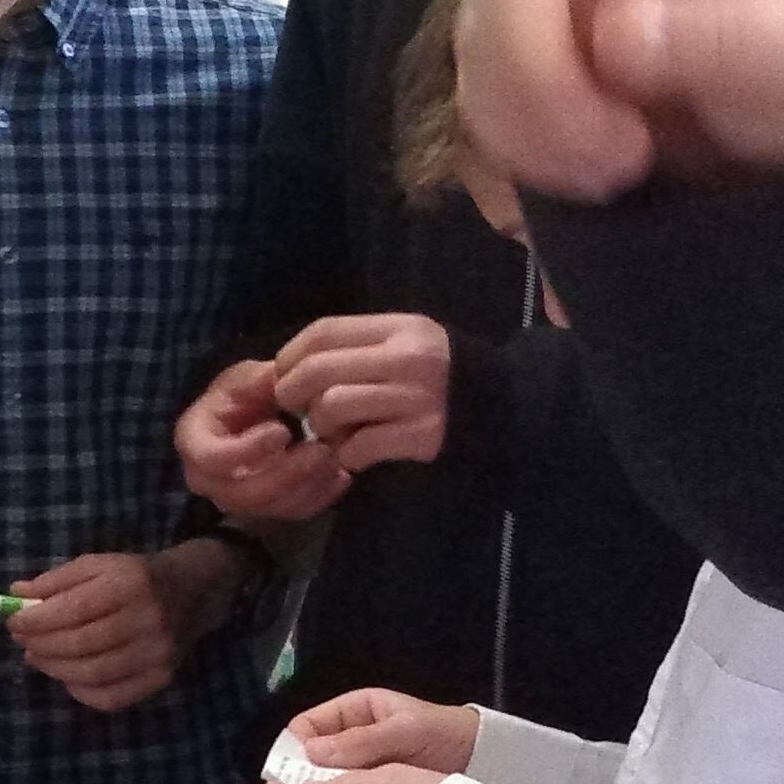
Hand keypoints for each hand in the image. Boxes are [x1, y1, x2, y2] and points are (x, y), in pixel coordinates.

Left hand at [5, 550, 197, 712]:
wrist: (191, 592)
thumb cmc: (134, 576)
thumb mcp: (97, 565)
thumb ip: (56, 580)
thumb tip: (16, 594)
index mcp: (130, 583)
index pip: (74, 609)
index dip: (37, 620)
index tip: (14, 622)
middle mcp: (148, 620)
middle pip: (81, 644)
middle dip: (42, 645)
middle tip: (22, 642)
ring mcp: (158, 654)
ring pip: (93, 674)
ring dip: (55, 669)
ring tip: (37, 657)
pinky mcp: (161, 678)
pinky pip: (111, 698)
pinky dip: (80, 691)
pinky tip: (67, 676)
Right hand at [177, 362, 353, 521]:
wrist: (249, 417)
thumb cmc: (241, 395)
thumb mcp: (246, 378)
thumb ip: (262, 380)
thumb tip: (285, 381)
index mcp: (194, 443)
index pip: (212, 458)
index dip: (248, 450)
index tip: (283, 431)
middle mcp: (207, 481)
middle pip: (244, 494)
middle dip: (287, 474)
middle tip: (322, 449)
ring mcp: (236, 500)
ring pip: (272, 508)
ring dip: (307, 486)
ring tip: (335, 458)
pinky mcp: (264, 509)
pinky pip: (291, 513)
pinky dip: (319, 497)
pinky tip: (340, 476)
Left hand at [273, 314, 450, 470]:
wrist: (501, 413)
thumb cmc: (435, 381)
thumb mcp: (401, 347)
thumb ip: (354, 349)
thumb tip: (287, 367)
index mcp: (400, 328)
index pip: (324, 332)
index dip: (289, 355)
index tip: (282, 375)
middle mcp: (409, 358)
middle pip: (318, 369)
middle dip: (292, 393)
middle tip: (296, 409)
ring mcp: (417, 398)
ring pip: (330, 407)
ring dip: (322, 428)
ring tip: (336, 433)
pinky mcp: (423, 436)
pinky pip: (356, 447)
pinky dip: (347, 455)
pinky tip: (359, 454)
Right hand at [289, 688, 479, 776]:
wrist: (486, 759)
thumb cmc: (446, 735)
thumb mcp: (407, 730)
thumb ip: (363, 740)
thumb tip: (312, 753)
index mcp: (351, 713)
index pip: (304, 727)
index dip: (294, 749)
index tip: (293, 775)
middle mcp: (348, 739)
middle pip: (309, 758)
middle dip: (305, 777)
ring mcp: (359, 768)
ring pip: (325, 781)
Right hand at [389, 0, 783, 201]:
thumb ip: (728, 32)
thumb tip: (620, 30)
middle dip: (541, 70)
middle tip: (618, 153)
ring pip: (479, 44)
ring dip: (535, 122)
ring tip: (623, 166)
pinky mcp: (521, 62)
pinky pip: (478, 101)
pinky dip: (524, 149)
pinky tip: (594, 173)